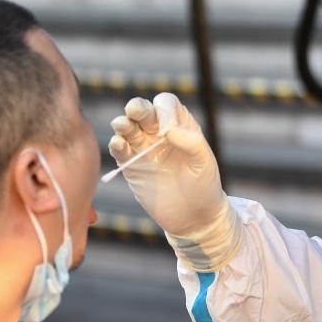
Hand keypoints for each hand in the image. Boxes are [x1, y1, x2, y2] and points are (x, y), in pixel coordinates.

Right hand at [109, 94, 240, 270]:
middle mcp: (159, 132)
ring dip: (123, 123)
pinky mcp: (131, 166)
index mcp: (180, 125)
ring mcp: (143, 149)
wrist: (195, 217)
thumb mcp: (204, 162)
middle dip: (137, 108)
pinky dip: (116, 145)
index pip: (166, 104)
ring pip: (128, 128)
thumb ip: (191, 143)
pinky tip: (118, 144)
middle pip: (143, 111)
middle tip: (134, 111)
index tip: (168, 131)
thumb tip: (168, 130)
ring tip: (122, 125)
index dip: (164, 110)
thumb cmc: (205, 186)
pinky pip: (120, 151)